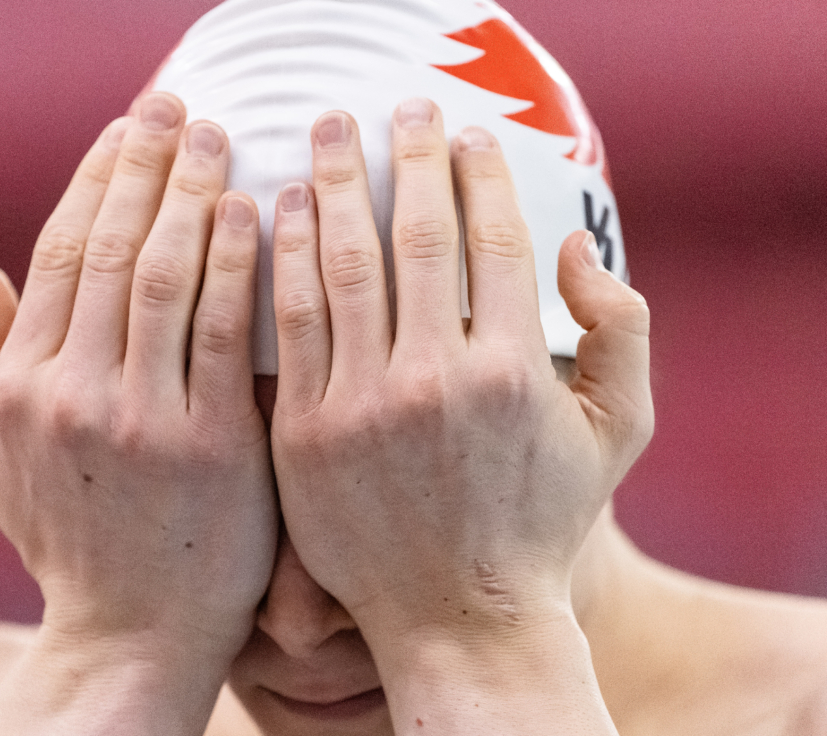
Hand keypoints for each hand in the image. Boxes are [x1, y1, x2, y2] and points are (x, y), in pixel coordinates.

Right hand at [0, 94, 276, 678]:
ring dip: (191, 194)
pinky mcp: (210, 445)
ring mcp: (140, 418)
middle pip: (109, 247)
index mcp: (22, 387)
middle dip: (146, 166)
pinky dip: (234, 266)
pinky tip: (256, 213)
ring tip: (221, 138)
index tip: (128, 129)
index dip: (93, 181)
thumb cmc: (71, 544)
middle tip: (181, 105)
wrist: (135, 635)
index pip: (58, 254)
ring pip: (162, 275)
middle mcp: (71, 393)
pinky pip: (221, 333)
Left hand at [269, 99, 651, 648]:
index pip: (496, 238)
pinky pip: (291, 326)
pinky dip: (283, 261)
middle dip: (405, 158)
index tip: (464, 134)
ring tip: (323, 136)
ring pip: (344, 268)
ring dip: (333, 189)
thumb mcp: (617, 433)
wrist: (458, 616)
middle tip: (394, 107)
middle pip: (417, 236)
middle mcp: (439, 379)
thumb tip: (572, 248)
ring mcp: (365, 407)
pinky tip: (275, 213)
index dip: (479, 175)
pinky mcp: (306, 435)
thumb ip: (623, 331)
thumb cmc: (538, 522)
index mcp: (518, 370)